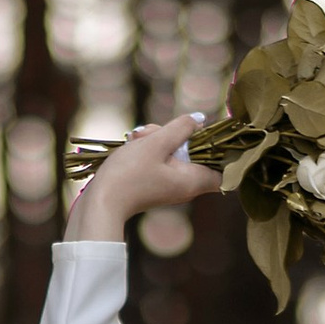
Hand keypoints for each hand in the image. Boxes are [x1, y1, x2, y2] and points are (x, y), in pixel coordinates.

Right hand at [66, 113, 220, 241]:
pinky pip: (160, 160)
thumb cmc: (128, 175)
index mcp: (192, 180)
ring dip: (158, 138)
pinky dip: (149, 149)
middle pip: (195, 153)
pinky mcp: (153, 183)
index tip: (209, 136)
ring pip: (174, 153)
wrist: (99, 203)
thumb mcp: (156, 143)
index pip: (224, 172)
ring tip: (137, 136)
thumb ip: (181, 128)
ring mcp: (168, 185)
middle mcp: (185, 185)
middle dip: (178, 136)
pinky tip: (133, 141)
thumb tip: (200, 120)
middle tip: (156, 131)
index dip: (223, 153)